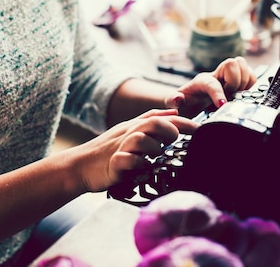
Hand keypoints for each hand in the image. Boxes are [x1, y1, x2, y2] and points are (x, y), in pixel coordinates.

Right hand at [66, 109, 197, 192]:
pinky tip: (139, 167)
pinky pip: (127, 160)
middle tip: (174, 141)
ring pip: (142, 139)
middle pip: (154, 123)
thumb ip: (151, 121)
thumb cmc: (108, 151)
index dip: (183, 121)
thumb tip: (174, 111)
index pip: (162, 117)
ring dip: (153, 147)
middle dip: (169, 131)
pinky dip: (136, 163)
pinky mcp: (113, 164)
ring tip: (155, 155)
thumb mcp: (129, 132)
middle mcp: (129, 133)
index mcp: (135, 126)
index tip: (200, 129)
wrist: (79, 166)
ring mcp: (120, 148)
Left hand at [165, 57, 256, 116]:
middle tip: (231, 96)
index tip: (223, 105)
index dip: (219, 94)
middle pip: (233, 63)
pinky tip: (243, 94)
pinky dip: (252, 84)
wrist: (190, 101)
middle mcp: (216, 74)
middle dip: (236, 82)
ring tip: (237, 95)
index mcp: (201, 81)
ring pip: (244, 65)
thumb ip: (173, 100)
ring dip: (245, 82)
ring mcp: (228, 75)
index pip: (213, 83)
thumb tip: (178, 99)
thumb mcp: (174, 103)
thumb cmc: (185, 102)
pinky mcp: (237, 79)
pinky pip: (252, 75)